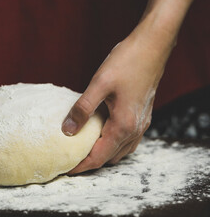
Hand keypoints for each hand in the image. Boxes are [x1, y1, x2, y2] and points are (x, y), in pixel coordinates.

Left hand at [62, 32, 169, 173]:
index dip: (80, 166)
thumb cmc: (127, 62)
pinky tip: (101, 133)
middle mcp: (135, 129)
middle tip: (70, 159)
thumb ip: (82, 109)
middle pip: (109, 157)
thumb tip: (66, 131)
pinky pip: (127, 140)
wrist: (152, 47)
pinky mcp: (142, 116)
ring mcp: (141, 123)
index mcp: (123, 125)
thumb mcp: (99, 84)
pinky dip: (112, 144)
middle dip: (90, 162)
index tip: (65, 169)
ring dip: (102, 154)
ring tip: (83, 149)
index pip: (98, 157)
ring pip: (119, 150)